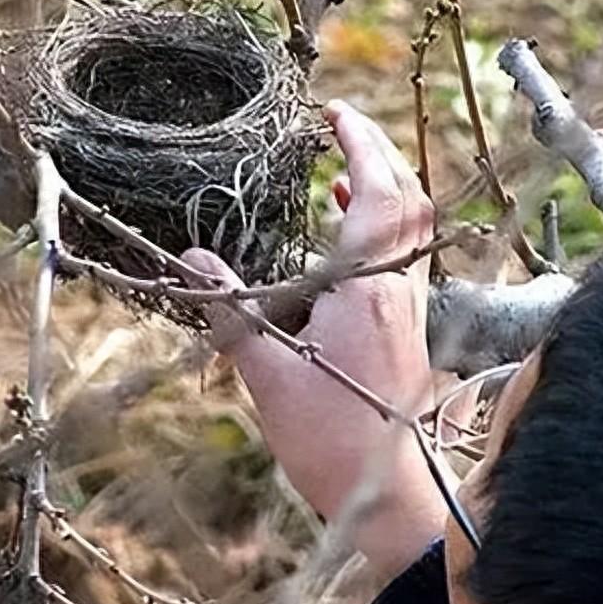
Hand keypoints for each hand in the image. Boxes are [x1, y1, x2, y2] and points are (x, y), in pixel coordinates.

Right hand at [183, 100, 447, 577]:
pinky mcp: (409, 327)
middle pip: (407, 200)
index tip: (335, 112)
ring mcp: (411, 308)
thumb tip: (190, 257)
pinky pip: (403, 257)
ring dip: (384, 188)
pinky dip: (380, 229)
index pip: (379, 193)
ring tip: (343, 167)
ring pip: (411, 228)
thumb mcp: (266, 373)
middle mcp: (401, 289)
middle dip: (378, 152)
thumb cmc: (330, 438)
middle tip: (341, 126)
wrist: (384, 491)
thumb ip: (230, 311)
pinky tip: (347, 235)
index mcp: (371, 289)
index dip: (361, 144)